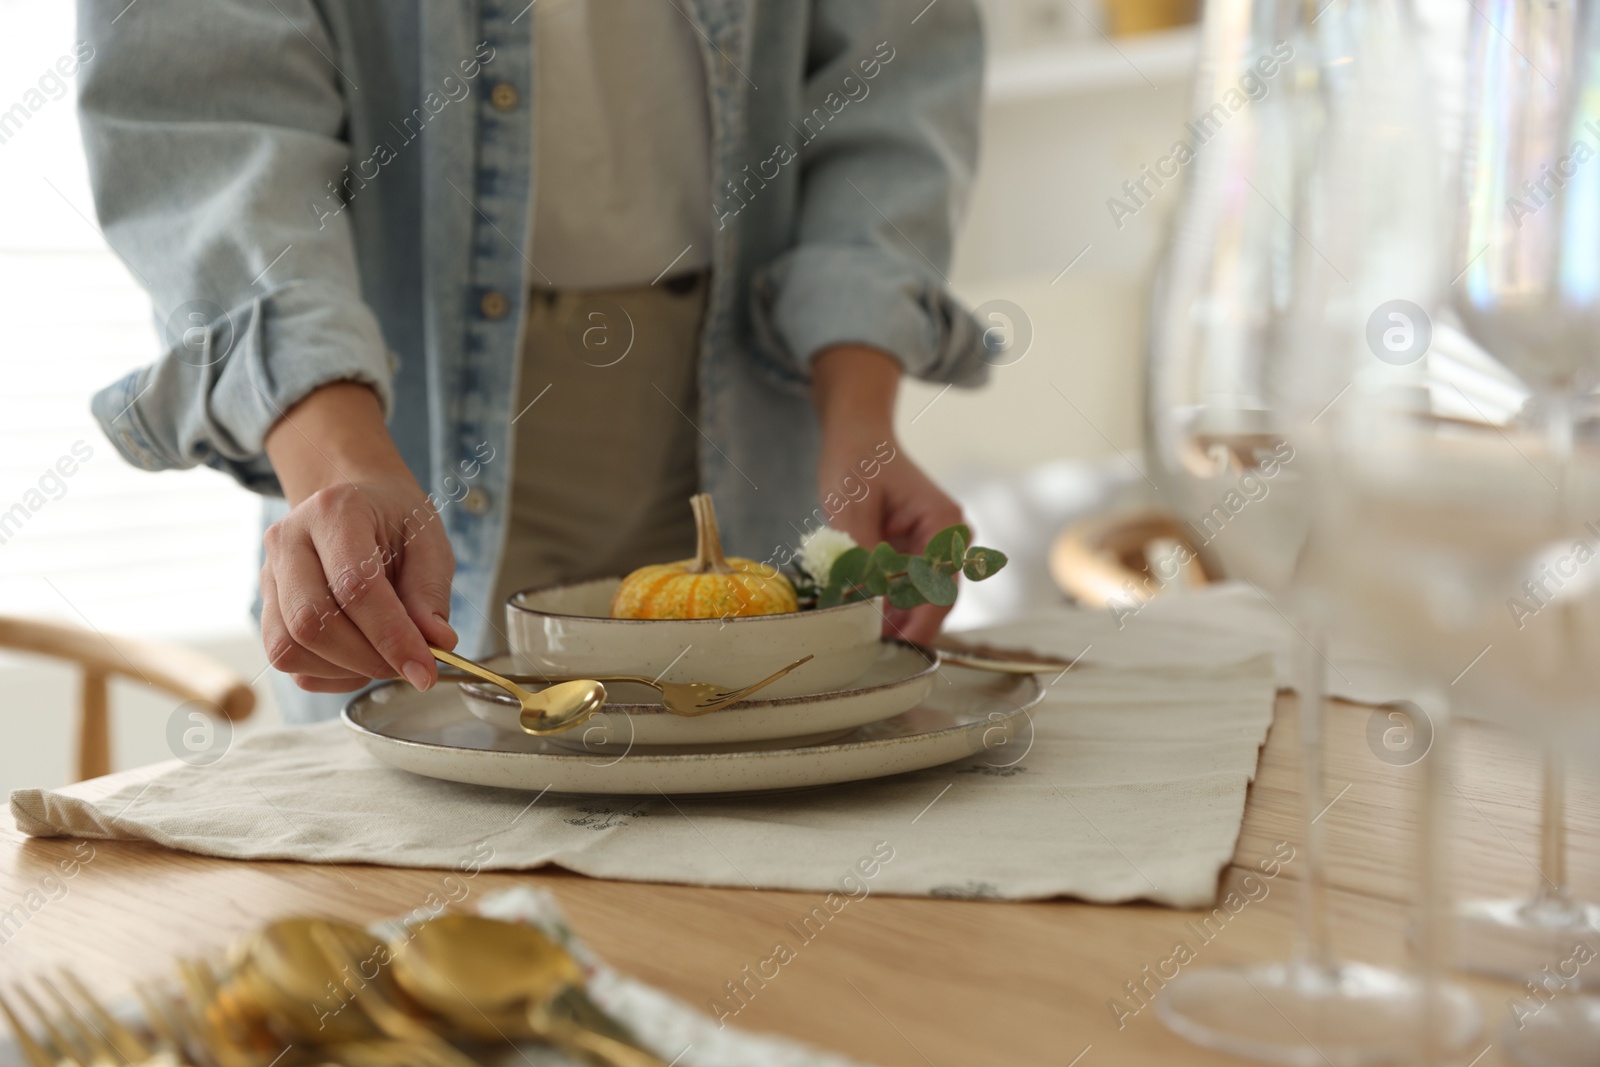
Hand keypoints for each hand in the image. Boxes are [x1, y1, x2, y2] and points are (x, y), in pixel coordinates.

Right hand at [261, 383, 457, 692]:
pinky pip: (287, 659)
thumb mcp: (428, 542)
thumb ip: (430, 592)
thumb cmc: (395, 521)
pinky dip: (329, 674)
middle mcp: (288, 541)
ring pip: (289, 648)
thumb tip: (437, 644)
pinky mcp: (265, 607)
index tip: (426, 670)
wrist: (356, 502)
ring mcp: (269, 575)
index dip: (391, 637)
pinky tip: (361, 658)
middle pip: (312, 623)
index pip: (354, 587)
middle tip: (410, 665)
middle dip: (368, 659)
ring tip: (386, 657)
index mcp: (335, 512)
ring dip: (346, 670)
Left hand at [811, 346, 964, 643]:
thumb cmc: (858, 461)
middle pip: (932, 602)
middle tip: (865, 647)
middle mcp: (948, 542)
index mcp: (945, 525)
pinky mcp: (912, 558)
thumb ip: (862, 556)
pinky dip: (880, 604)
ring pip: (916, 602)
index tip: (891, 645)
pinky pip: (900, 592)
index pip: (940, 588)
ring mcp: (931, 552)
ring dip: (888, 618)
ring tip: (855, 633)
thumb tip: (863, 603)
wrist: (857, 438)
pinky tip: (855, 614)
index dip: (917, 623)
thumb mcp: (852, 508)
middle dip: (901, 626)